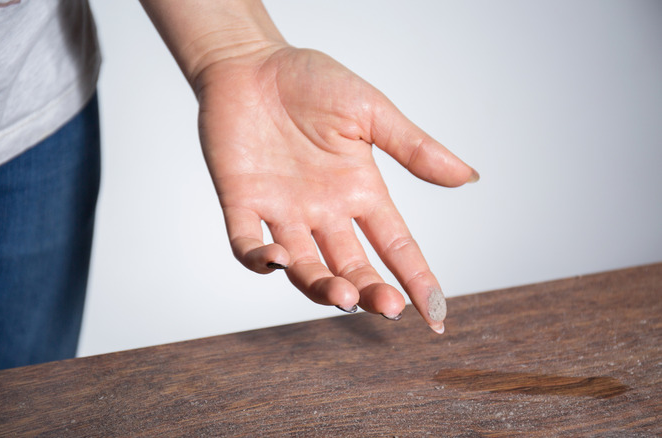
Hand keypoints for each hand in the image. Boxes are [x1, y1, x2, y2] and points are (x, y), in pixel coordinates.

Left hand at [195, 46, 477, 332]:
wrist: (250, 62)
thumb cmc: (310, 80)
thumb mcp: (369, 111)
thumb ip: (413, 147)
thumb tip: (469, 176)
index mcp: (360, 191)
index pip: (396, 246)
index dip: (417, 280)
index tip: (437, 314)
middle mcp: (324, 211)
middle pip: (353, 266)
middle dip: (371, 291)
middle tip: (387, 306)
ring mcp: (282, 211)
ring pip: (304, 267)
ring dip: (321, 286)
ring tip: (341, 295)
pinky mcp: (241, 202)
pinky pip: (246, 244)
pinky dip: (259, 260)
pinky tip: (278, 261)